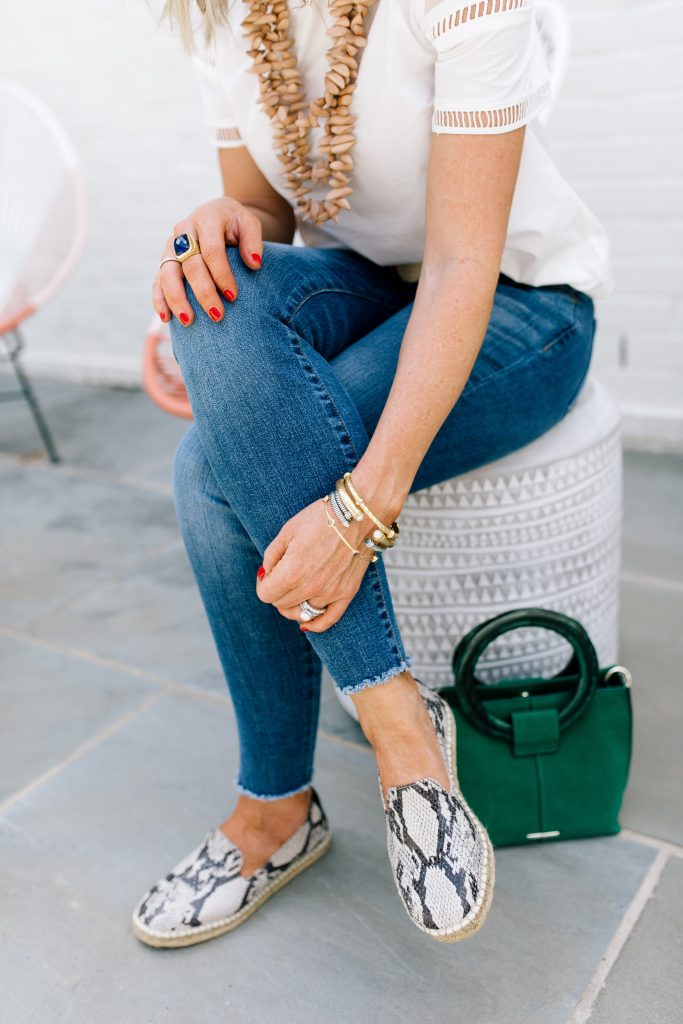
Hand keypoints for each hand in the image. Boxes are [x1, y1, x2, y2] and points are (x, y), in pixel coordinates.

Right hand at [153, 196, 262, 325]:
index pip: (212, 250)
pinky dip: (160, 300)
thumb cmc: (235, 223)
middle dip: (203, 292)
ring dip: (176, 299)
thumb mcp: (249, 224)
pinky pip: (158, 281)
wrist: (217, 215)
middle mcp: (184, 231)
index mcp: (206, 219)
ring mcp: (171, 246)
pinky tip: (167, 318)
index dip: (221, 274)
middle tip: (217, 315)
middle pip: (190, 265)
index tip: (233, 297)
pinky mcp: (165, 260)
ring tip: (189, 322)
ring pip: (168, 274)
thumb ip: (253, 241)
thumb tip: (254, 264)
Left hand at [255, 495, 375, 632]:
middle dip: (277, 592)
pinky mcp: (347, 593)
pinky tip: (307, 621)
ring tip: (295, 591)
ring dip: (293, 606)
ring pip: (301, 614)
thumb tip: (265, 574)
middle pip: (281, 605)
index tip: (268, 573)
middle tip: (282, 576)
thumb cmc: (321, 518)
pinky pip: (328, 620)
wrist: (358, 515)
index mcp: (292, 571)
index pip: (266, 595)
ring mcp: (330, 593)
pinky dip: (315, 624)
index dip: (263, 584)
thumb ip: (271, 556)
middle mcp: (311, 587)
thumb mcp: (287, 531)